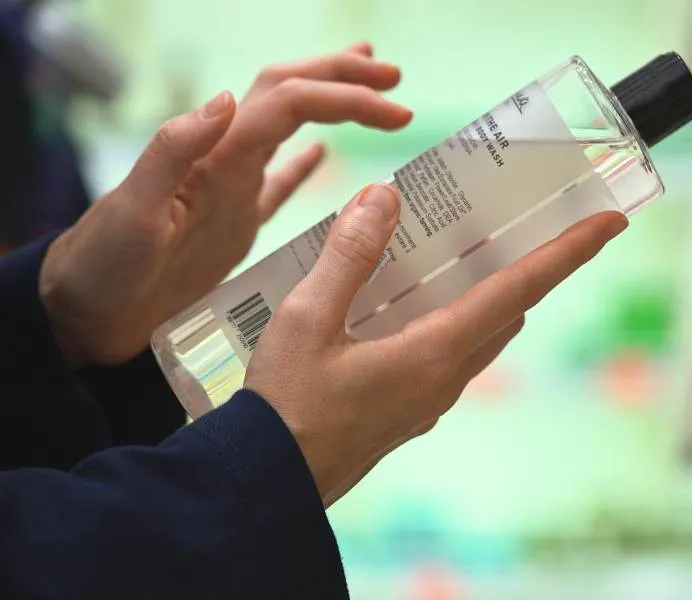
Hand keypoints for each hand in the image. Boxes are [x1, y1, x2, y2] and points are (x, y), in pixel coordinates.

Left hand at [39, 43, 411, 367]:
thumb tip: (227, 98)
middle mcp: (227, 161)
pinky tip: (323, 156)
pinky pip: (277, 184)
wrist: (85, 313)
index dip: (344, 97)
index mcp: (213, 156)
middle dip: (342, 79)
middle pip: (290, 96)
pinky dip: (304, 164)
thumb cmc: (103, 269)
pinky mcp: (233, 224)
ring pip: (288, 129)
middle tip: (392, 79)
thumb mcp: (131, 213)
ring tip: (369, 90)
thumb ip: (174, 152)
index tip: (395, 109)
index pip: (289, 104)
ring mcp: (232, 189)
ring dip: (329, 103)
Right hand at [244, 184, 627, 506]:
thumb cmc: (285, 407)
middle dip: (525, 265)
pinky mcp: (408, 410)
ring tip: (453, 249)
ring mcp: (429, 399)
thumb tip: (385, 197)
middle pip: (506, 310)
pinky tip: (401, 301)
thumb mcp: (308, 319)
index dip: (566, 253)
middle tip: (514, 219)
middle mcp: (446, 377)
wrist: (268, 484)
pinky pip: (446, 354)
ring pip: (477, 334)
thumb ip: (349, 255)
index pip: (519, 290)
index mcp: (435, 352)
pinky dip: (447, 318)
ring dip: (483, 292)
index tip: (609, 223)